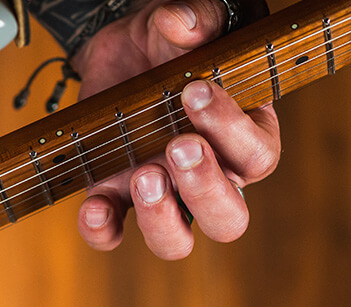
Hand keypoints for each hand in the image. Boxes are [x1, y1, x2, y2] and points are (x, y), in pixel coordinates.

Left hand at [72, 0, 281, 258]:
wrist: (124, 49)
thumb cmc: (173, 39)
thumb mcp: (188, 17)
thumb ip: (193, 17)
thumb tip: (177, 22)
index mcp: (245, 135)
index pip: (257, 156)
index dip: (231, 131)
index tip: (197, 91)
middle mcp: (210, 175)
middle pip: (228, 218)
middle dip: (204, 188)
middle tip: (177, 145)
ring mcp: (162, 191)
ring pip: (175, 240)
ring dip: (160, 217)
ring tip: (142, 173)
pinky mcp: (114, 193)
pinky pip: (112, 232)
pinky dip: (102, 229)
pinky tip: (94, 208)